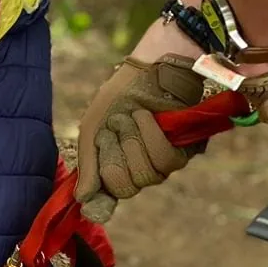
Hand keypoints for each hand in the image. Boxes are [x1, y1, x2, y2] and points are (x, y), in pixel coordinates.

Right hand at [75, 53, 207, 222]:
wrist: (150, 68)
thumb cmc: (120, 95)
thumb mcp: (94, 127)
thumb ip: (88, 163)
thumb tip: (82, 198)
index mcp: (117, 165)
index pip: (110, 193)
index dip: (102, 188)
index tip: (96, 176)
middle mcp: (140, 168)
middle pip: (127, 187)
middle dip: (116, 154)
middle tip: (115, 126)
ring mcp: (163, 162)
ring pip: (147, 175)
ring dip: (134, 141)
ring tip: (131, 117)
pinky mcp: (185, 151)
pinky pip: (166, 159)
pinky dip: (152, 135)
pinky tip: (147, 116)